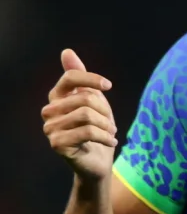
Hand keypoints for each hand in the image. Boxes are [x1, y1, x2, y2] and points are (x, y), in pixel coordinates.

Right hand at [42, 49, 118, 181]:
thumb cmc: (98, 130)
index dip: (91, 79)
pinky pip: (87, 132)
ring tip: (111, 133)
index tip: (108, 85)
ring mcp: (50, 128)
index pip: (70, 77)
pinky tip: (111, 142)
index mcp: (57, 97)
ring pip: (87, 115)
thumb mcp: (95, 101)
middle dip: (105, 111)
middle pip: (84, 98)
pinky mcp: (57, 144)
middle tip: (111, 124)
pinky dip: (105, 137)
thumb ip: (82, 79)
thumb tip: (66, 51)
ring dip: (107, 125)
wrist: (99, 162)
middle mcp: (49, 111)